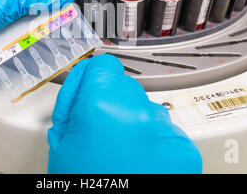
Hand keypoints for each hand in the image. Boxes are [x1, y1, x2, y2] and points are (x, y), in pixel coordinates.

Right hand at [48, 54, 201, 173]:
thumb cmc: (87, 185)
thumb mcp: (62, 144)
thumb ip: (72, 106)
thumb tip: (83, 87)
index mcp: (102, 104)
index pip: (104, 65)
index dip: (94, 77)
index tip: (91, 87)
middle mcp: (138, 110)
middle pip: (126, 87)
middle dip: (112, 102)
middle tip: (102, 130)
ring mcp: (165, 129)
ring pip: (147, 108)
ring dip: (136, 122)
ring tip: (123, 152)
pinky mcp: (184, 147)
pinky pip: (166, 131)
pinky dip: (155, 142)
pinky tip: (142, 161)